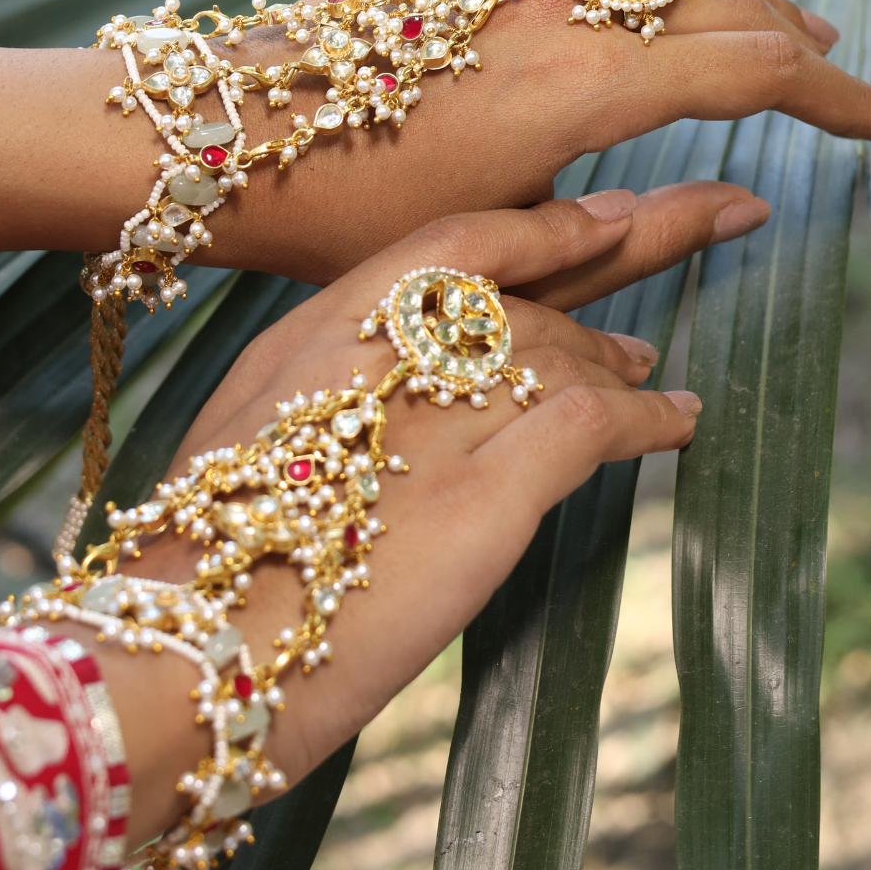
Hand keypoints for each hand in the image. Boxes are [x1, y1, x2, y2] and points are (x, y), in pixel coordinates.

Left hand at [0, 0, 870, 273]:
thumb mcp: (508, 240)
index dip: (841, 99)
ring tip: (764, 17)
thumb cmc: (357, 214)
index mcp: (587, 86)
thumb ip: (637, 223)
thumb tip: (745, 203)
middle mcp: (561, 2)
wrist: (227, 139)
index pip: (759, 72)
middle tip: (833, 74)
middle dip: (795, 37)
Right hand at [99, 194, 735, 844]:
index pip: (454, 242)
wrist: (189, 652)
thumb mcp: (245, 442)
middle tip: (640, 328)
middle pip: (520, 301)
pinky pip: (595, 424)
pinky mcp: (485, 491)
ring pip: (560, 355)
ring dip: (619, 367)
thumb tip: (385, 404)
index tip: (604, 217)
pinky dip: (650, 418)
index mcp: (320, 330)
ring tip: (653, 383)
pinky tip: (680, 422)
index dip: (541, 226)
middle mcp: (384, 348)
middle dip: (599, 296)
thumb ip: (321, 395)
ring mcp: (437, 413)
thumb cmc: (207, 564)